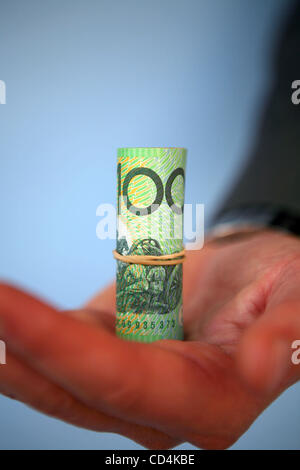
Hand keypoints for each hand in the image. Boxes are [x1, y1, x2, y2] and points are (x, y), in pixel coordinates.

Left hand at [1, 230, 299, 448]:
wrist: (258, 272)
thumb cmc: (285, 284)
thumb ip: (288, 335)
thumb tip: (259, 368)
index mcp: (209, 400)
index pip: (121, 380)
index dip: (58, 346)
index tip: (4, 306)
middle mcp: (160, 404)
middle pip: (73, 385)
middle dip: (15, 349)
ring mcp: (129, 377)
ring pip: (55, 372)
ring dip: (10, 344)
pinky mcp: (110, 346)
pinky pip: (60, 342)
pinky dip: (25, 328)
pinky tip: (1, 312)